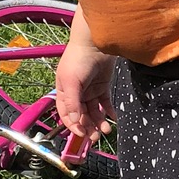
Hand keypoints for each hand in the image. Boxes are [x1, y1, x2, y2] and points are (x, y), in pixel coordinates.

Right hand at [55, 32, 116, 149]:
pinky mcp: (102, 86)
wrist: (96, 42)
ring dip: (99, 122)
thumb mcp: (71, 81)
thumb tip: (74, 121)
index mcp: (64, 92)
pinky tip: (114, 118)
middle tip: (96, 137)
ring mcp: (90, 90)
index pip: (66, 115)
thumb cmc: (78, 59)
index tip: (82, 135)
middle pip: (81, 115)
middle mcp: (76, 93)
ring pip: (94, 111)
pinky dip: (109, 111)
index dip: (73, 126)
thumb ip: (72, 102)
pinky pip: (105, 103)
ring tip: (106, 130)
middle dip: (88, 127)